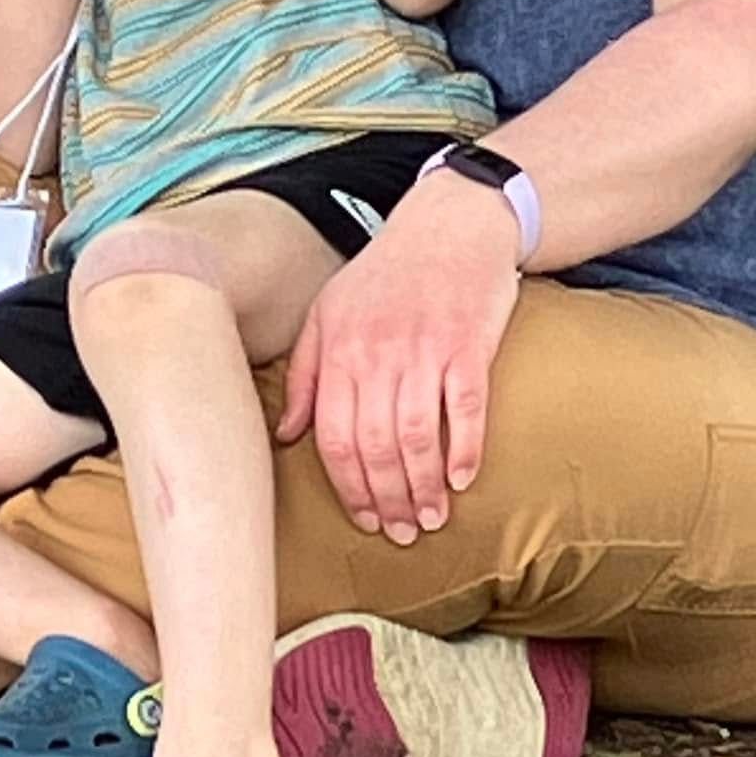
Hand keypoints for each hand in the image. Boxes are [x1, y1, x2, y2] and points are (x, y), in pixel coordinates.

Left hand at [276, 177, 520, 541]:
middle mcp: (378, 354)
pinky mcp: (469, 344)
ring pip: (418, 435)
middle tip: (402, 533)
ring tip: (432, 518)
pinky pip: (465, 406)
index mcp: (339, 351)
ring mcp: (425, 349)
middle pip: (375, 445)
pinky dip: (464, 447)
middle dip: (387, 498)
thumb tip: (286, 435)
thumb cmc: (387, 272)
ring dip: (423, 486)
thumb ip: (305, 373)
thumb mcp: (329, 311)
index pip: (334, 437)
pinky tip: (463, 478)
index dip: (348, 487)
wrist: (451, 223)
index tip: (365, 519)